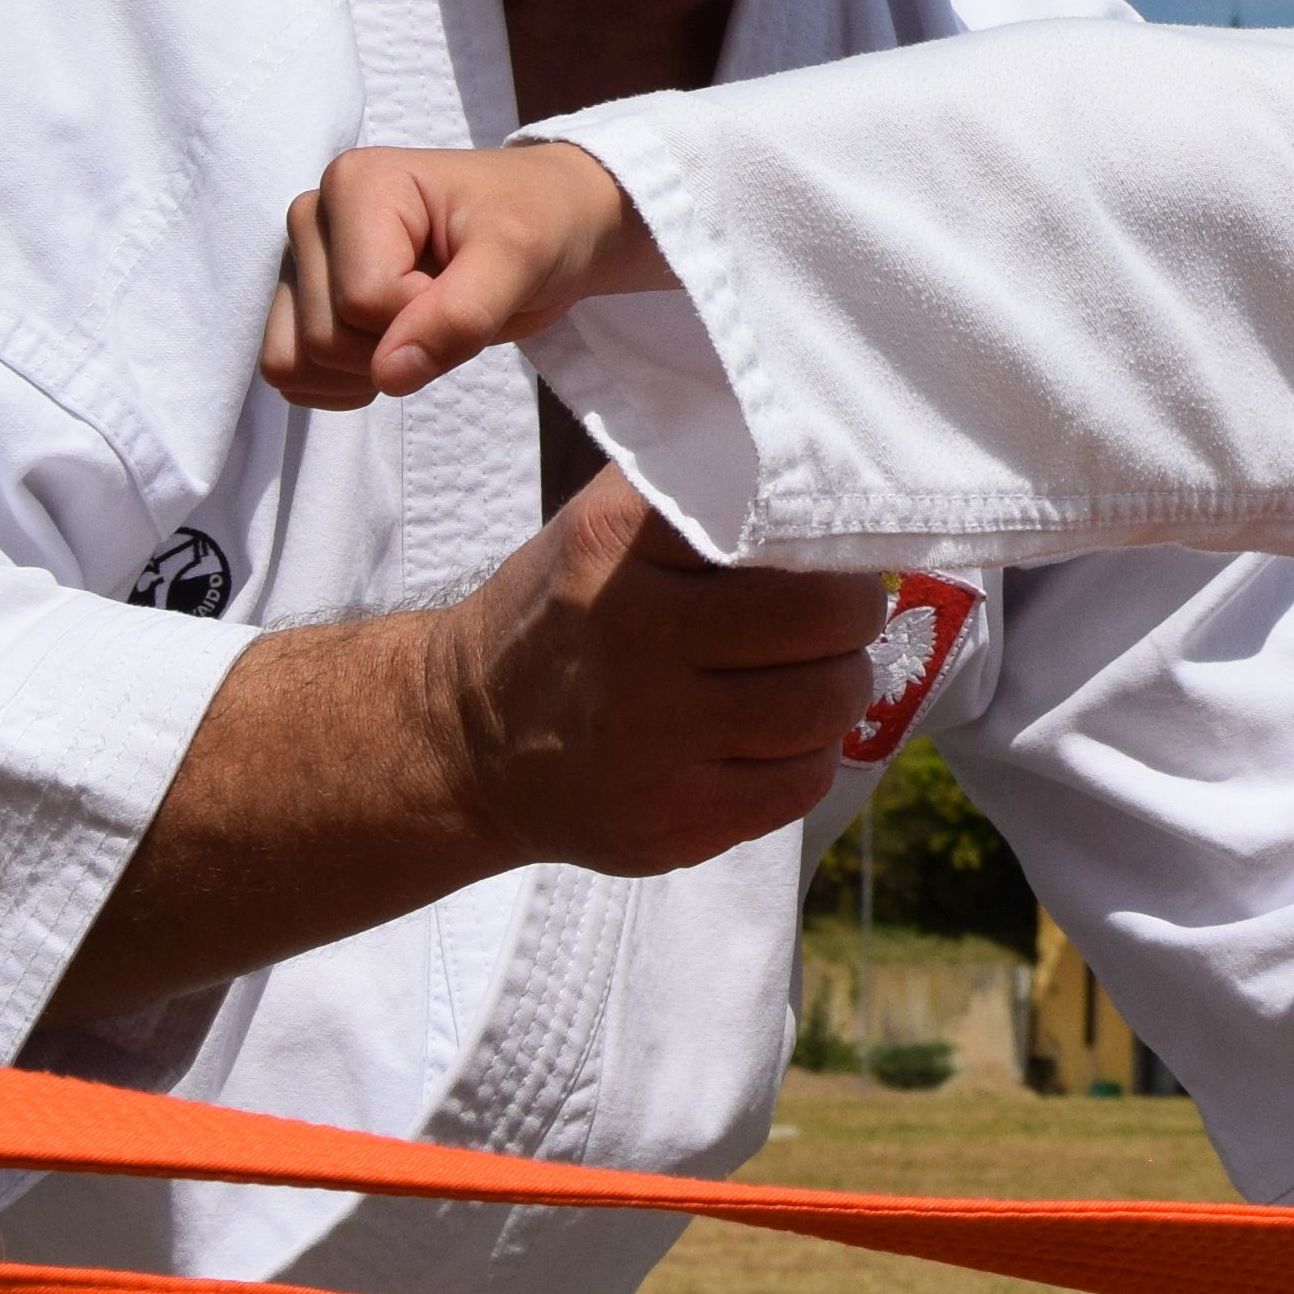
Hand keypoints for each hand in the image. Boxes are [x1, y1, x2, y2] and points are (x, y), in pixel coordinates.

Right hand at [59, 468, 896, 1022]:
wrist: (440, 752)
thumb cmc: (543, 621)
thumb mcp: (593, 535)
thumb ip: (686, 505)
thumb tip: (806, 466)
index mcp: (622, 566)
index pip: (789, 539)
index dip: (841, 534)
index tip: (852, 521)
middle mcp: (647, 656)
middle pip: (830, 620)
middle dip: (852, 606)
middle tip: (848, 588)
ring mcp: (665, 752)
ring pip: (828, 708)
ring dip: (836, 685)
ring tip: (808, 662)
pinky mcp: (681, 827)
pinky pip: (797, 786)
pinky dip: (807, 756)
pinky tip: (777, 727)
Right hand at [260, 142, 666, 410]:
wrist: (549, 226)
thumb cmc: (538, 225)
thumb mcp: (520, 259)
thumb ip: (459, 315)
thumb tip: (387, 375)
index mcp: (356, 183)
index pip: (363, 299)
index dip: (425, 316)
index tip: (469, 281)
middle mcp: (314, 216)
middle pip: (325, 337)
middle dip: (398, 345)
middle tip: (448, 303)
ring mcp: (303, 261)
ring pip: (295, 361)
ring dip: (366, 371)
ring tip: (419, 325)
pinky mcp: (303, 301)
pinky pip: (290, 373)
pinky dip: (341, 384)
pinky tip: (391, 351)